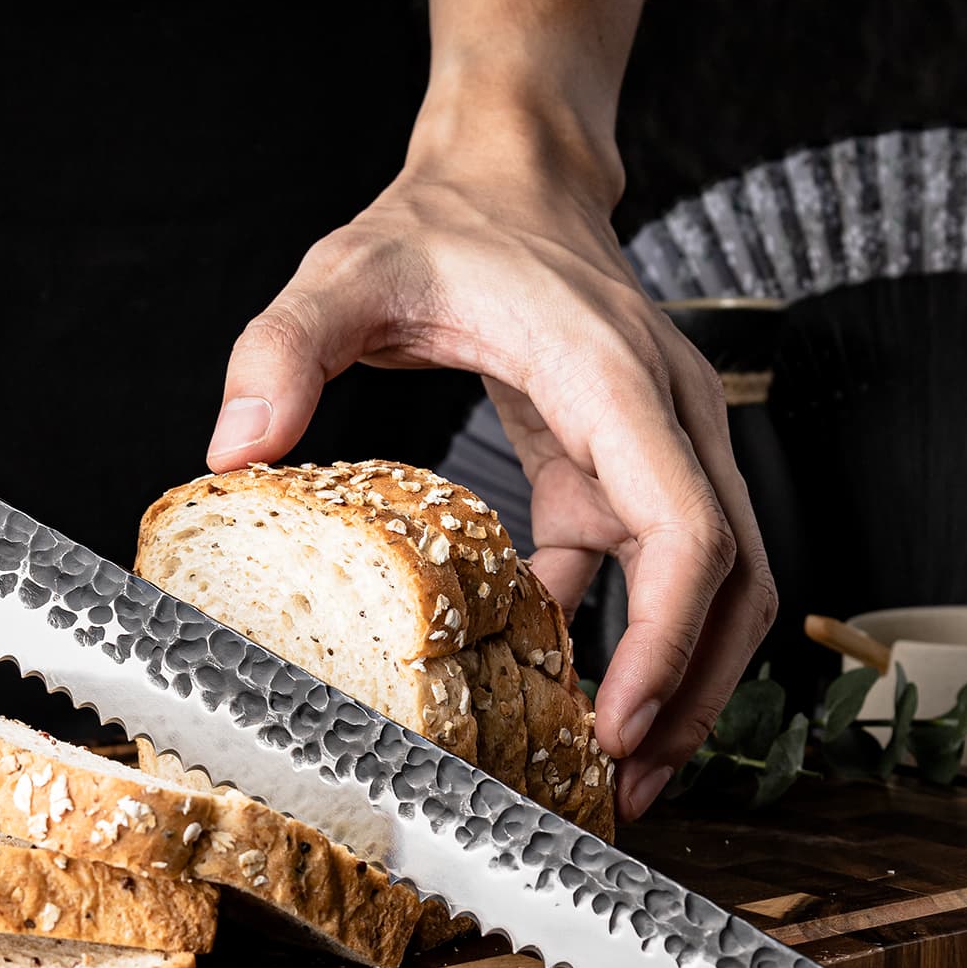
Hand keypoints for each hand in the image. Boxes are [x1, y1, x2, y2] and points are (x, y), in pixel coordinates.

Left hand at [207, 124, 775, 821]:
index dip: (666, 639)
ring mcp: (658, 443)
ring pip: (715, 581)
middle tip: (625, 789)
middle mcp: (666, 415)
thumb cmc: (445, 224)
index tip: (618, 727)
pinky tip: (555, 680)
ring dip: (677, 677)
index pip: (685, 527)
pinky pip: (644, 566)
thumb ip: (286, 347)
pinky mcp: (623, 464)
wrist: (511, 178)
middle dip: (691, 692)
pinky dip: (617, 633)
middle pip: (731, 578)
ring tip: (615, 767)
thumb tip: (235, 448)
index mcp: (615, 378)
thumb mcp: (347, 272)